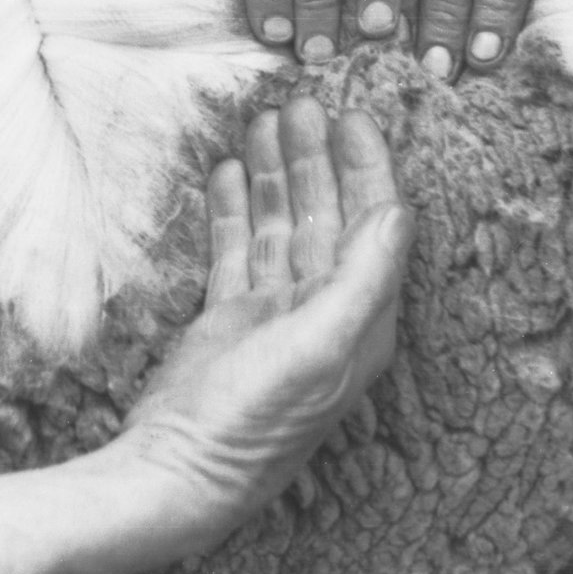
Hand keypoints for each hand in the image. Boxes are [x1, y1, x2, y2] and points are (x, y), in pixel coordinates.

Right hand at [121, 96, 411, 551]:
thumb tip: (396, 213)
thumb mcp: (319, 346)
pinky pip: (239, 248)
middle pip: (328, 215)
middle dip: (317, 157)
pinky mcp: (230, 318)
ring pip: (282, 225)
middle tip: (300, 102)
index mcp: (360, 317)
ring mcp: (274, 313)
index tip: (353, 115)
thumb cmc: (253, 419)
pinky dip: (236, 208)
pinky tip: (229, 171)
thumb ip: (363, 278)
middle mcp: (324, 310)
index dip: (367, 167)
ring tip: (262, 119)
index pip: (374, 224)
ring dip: (276, 173)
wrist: (175, 471)